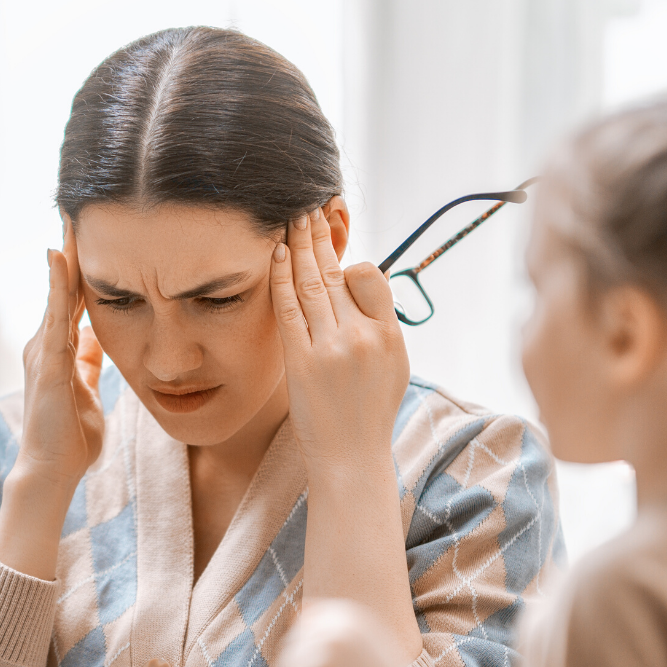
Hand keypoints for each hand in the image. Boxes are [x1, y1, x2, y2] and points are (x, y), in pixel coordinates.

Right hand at [0, 219, 103, 578]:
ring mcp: (44, 350)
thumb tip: (96, 340)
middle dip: (71, 247)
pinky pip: (56, 314)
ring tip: (71, 215)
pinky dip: (58, 283)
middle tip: (78, 205)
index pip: (75, 298)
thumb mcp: (88, 392)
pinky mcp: (48, 361)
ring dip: (65, 253)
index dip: (83, 266)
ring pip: (58, 291)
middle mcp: (46, 343)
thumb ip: (89, 364)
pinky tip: (62, 255)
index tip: (92, 231)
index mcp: (59, 350)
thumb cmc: (71, 440)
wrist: (52, 472)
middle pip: (64, 286)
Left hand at [269, 207, 409, 484]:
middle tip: (306, 209)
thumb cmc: (369, 412)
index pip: (370, 277)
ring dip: (296, 247)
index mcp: (390, 336)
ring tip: (289, 221)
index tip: (334, 246)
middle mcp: (363, 338)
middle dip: (317, 237)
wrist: (351, 458)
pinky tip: (273, 255)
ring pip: (311, 284)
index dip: (349, 260)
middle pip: (336, 273)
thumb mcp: (393, 366)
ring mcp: (331, 349)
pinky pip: (288, 309)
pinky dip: (280, 278)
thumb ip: (380, 325)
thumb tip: (361, 282)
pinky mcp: (301, 361)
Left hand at [273, 598, 409, 666]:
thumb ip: (335, 620)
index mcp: (345, 615)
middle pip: (291, 645)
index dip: (316, 646)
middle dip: (305, 666)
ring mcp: (316, 663)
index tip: (334, 665)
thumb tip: (297, 610)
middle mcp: (329, 635)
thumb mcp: (370, 637)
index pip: (306, 623)